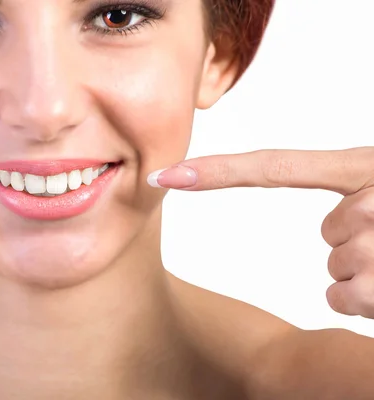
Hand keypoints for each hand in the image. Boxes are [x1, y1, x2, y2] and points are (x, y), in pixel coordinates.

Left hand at [148, 147, 373, 317]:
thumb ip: (359, 189)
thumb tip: (331, 218)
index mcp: (366, 166)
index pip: (275, 167)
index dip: (217, 171)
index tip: (166, 175)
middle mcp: (369, 200)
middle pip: (325, 230)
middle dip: (353, 241)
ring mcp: (373, 243)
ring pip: (335, 266)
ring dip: (366, 271)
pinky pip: (341, 298)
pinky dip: (366, 301)